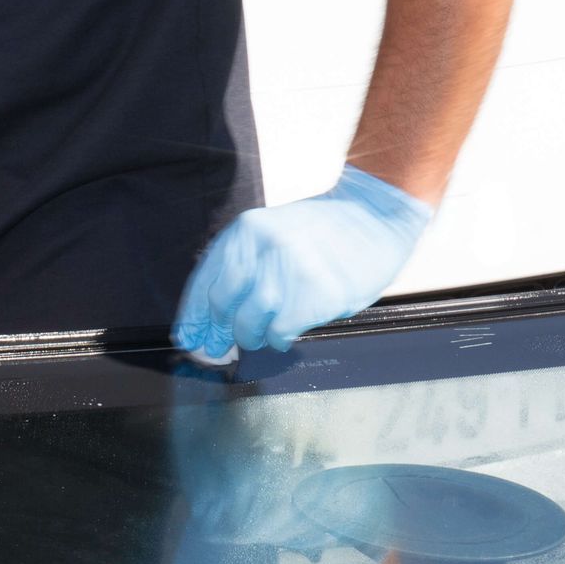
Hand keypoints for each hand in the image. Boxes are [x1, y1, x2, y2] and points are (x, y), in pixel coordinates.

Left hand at [173, 166, 431, 361]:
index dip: (194, 316)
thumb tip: (215, 315)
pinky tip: (286, 334)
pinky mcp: (313, 296)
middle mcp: (262, 249)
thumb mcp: (274, 231)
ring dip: (251, 337)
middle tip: (219, 347)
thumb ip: (246, 264)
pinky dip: (279, 339)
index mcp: (246, 231)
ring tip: (260, 336)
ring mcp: (288, 273)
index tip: (190, 338)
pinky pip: (280, 332)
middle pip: (222, 306)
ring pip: (248, 324)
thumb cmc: (325, 229)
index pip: (206, 281)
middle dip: (218, 332)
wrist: (375, 215)